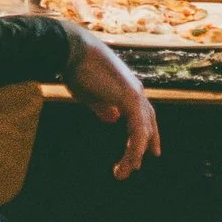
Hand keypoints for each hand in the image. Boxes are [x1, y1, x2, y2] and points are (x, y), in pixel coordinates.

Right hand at [59, 25, 160, 176]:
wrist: (71, 49)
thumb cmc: (76, 67)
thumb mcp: (90, 93)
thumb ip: (102, 106)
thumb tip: (113, 119)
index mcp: (128, 88)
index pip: (144, 115)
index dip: (147, 133)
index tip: (149, 152)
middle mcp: (136, 91)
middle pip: (148, 123)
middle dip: (145, 145)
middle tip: (138, 166)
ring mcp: (135, 94)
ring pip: (143, 131)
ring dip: (135, 153)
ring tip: (124, 172)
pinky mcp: (130, 98)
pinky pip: (138, 130)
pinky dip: (135, 147)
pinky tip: (130, 161)